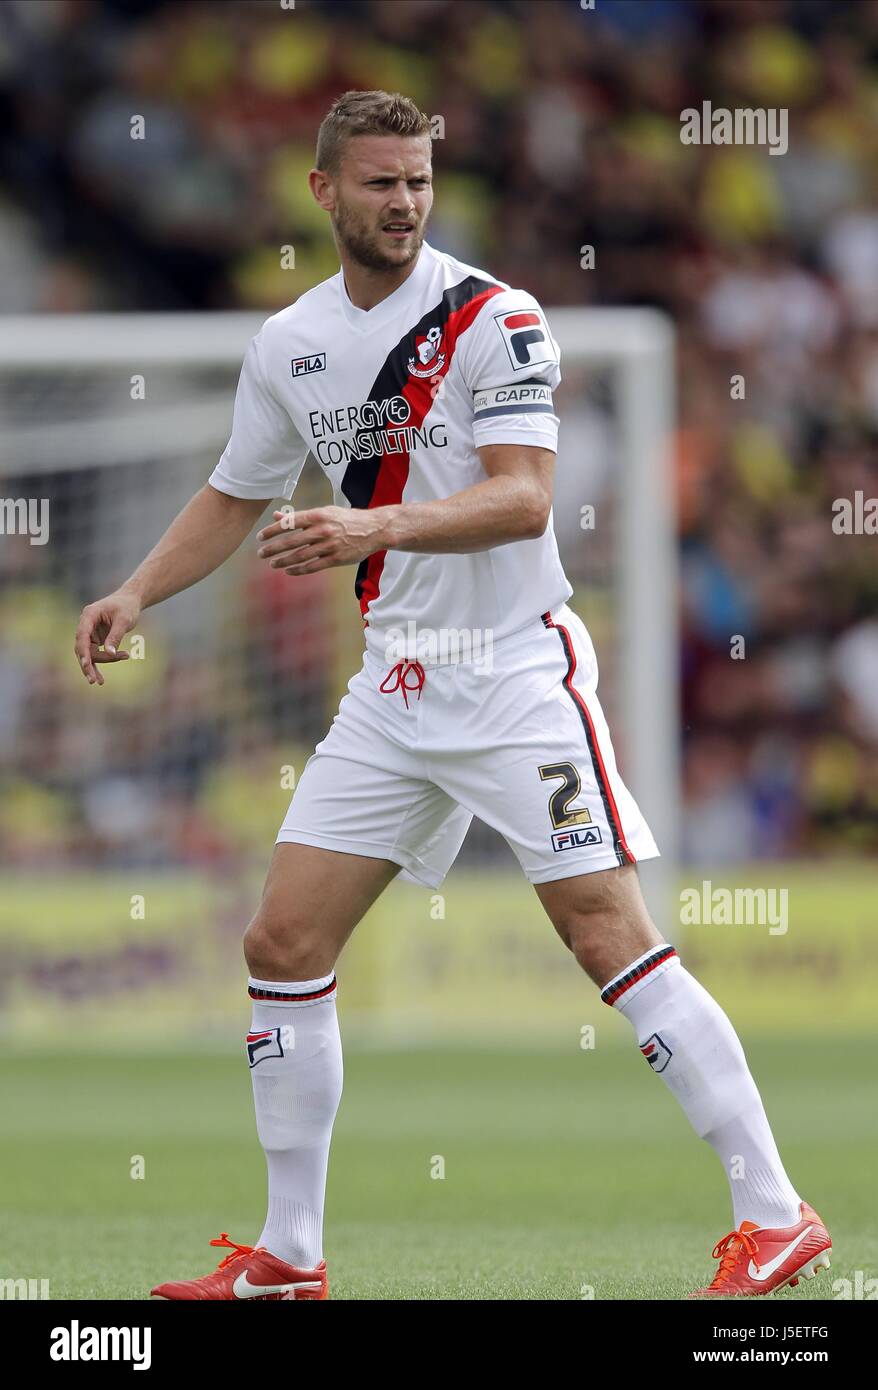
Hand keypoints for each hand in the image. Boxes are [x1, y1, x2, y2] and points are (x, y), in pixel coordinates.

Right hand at [74, 589, 139, 684]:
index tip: (86, 664)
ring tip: (100, 682)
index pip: (82, 635)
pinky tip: (101, 679)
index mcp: (89, 615)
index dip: (83, 651)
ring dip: (95, 667)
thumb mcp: (124, 620)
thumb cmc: (127, 607)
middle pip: (83, 647)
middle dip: (88, 664)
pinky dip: (99, 664)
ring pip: (88, 654)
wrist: (130, 601)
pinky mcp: (95, 639)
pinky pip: (94, 654)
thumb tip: (110, 654)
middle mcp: (86, 624)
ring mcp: (89, 633)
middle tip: (93, 680)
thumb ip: (116, 636)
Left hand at [256, 506, 388, 575]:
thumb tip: (277, 516)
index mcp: (318, 515)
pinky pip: (313, 566)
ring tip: (272, 564)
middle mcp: (322, 530)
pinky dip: (299, 570)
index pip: (289, 523)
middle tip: (261, 553)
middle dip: (273, 548)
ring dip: (283, 561)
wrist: (373, 529)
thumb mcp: (324, 512)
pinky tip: (288, 571)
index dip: (272, 530)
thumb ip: (300, 516)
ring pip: (300, 556)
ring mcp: (330, 545)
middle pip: (291, 541)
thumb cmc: (346, 519)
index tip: (260, 537)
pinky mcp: (337, 559)